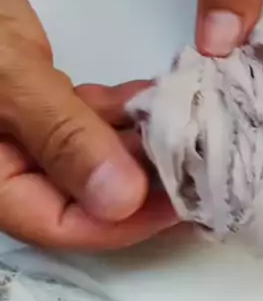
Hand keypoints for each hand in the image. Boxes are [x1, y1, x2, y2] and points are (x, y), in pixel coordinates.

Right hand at [0, 0, 175, 248]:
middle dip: (146, 182)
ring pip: (93, 156)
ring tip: (194, 126)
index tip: (187, 198)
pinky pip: (87, 120)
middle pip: (85, 197)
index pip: (63, 225)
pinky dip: (123, 110)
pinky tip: (160, 97)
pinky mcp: (34, 100)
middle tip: (206, 162)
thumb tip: (121, 200)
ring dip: (142, 143)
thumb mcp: (6, 74)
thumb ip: (62, 135)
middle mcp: (6, 165)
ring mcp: (20, 133)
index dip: (130, 220)